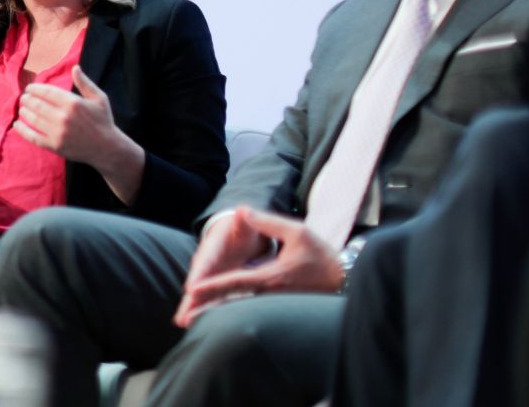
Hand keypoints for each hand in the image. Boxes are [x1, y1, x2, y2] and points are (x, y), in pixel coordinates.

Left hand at [14, 67, 124, 166]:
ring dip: (24, 112)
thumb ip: (85, 83)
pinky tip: (17, 125)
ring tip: (22, 108)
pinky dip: (22, 130)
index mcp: (73, 103)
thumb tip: (75, 68)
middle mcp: (63, 117)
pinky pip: (33, 137)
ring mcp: (58, 133)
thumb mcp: (99, 98)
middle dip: (27, 99)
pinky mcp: (55, 146)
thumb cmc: (103, 120)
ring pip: (33, 119)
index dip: (35, 89)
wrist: (107, 148)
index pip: (46, 92)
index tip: (30, 88)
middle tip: (24, 97)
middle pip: (37, 104)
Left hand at [174, 207, 338, 326]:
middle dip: (207, 307)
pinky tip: (218, 313)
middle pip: (231, 301)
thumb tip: (242, 210)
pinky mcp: (277, 303)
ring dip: (216, 312)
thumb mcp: (297, 232)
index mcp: (270, 277)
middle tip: (183, 317)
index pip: (234, 282)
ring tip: (193, 319)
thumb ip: (268, 222)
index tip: (191, 290)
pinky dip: (231, 311)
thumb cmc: (322, 255)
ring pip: (238, 307)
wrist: (345, 279)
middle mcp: (268, 292)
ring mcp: (273, 300)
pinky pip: (248, 308)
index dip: (212, 285)